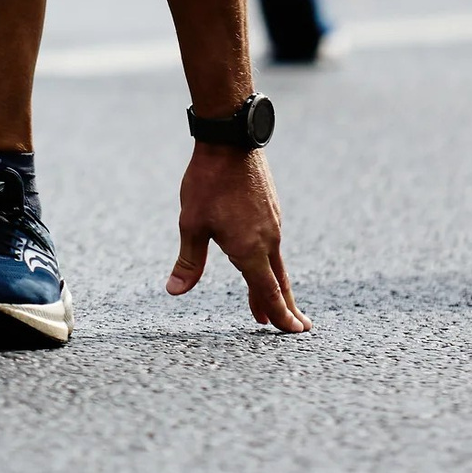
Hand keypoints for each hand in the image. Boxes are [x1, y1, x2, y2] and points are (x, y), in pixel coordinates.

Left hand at [167, 146, 308, 332]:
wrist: (231, 140)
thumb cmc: (208, 182)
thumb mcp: (191, 224)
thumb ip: (189, 262)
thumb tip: (175, 291)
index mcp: (249, 249)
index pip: (268, 292)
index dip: (280, 315)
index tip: (293, 332)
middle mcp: (267, 240)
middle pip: (278, 283)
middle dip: (285, 308)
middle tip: (296, 330)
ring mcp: (272, 224)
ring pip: (275, 264)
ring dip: (275, 287)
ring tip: (272, 304)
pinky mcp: (271, 210)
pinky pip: (273, 246)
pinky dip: (271, 264)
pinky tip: (262, 264)